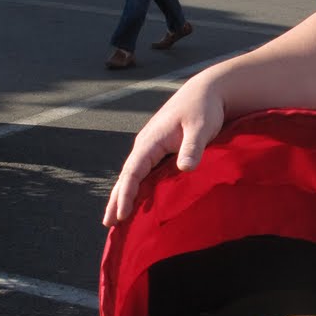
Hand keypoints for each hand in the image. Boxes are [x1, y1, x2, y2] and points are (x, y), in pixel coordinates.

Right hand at [103, 73, 226, 225]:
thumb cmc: (204, 108)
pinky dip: (137, 188)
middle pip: (127, 176)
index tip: (122, 214)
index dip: (126, 194)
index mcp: (151, 141)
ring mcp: (152, 148)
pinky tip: (137, 201)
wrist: (207, 92)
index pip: (133, 172)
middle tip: (108, 224)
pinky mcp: (161, 150)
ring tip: (116, 218)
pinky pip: (144, 173)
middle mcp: (146, 145)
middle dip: (116, 199)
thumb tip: (186, 167)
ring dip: (124, 195)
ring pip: (133, 175)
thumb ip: (192, 147)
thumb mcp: (200, 127)